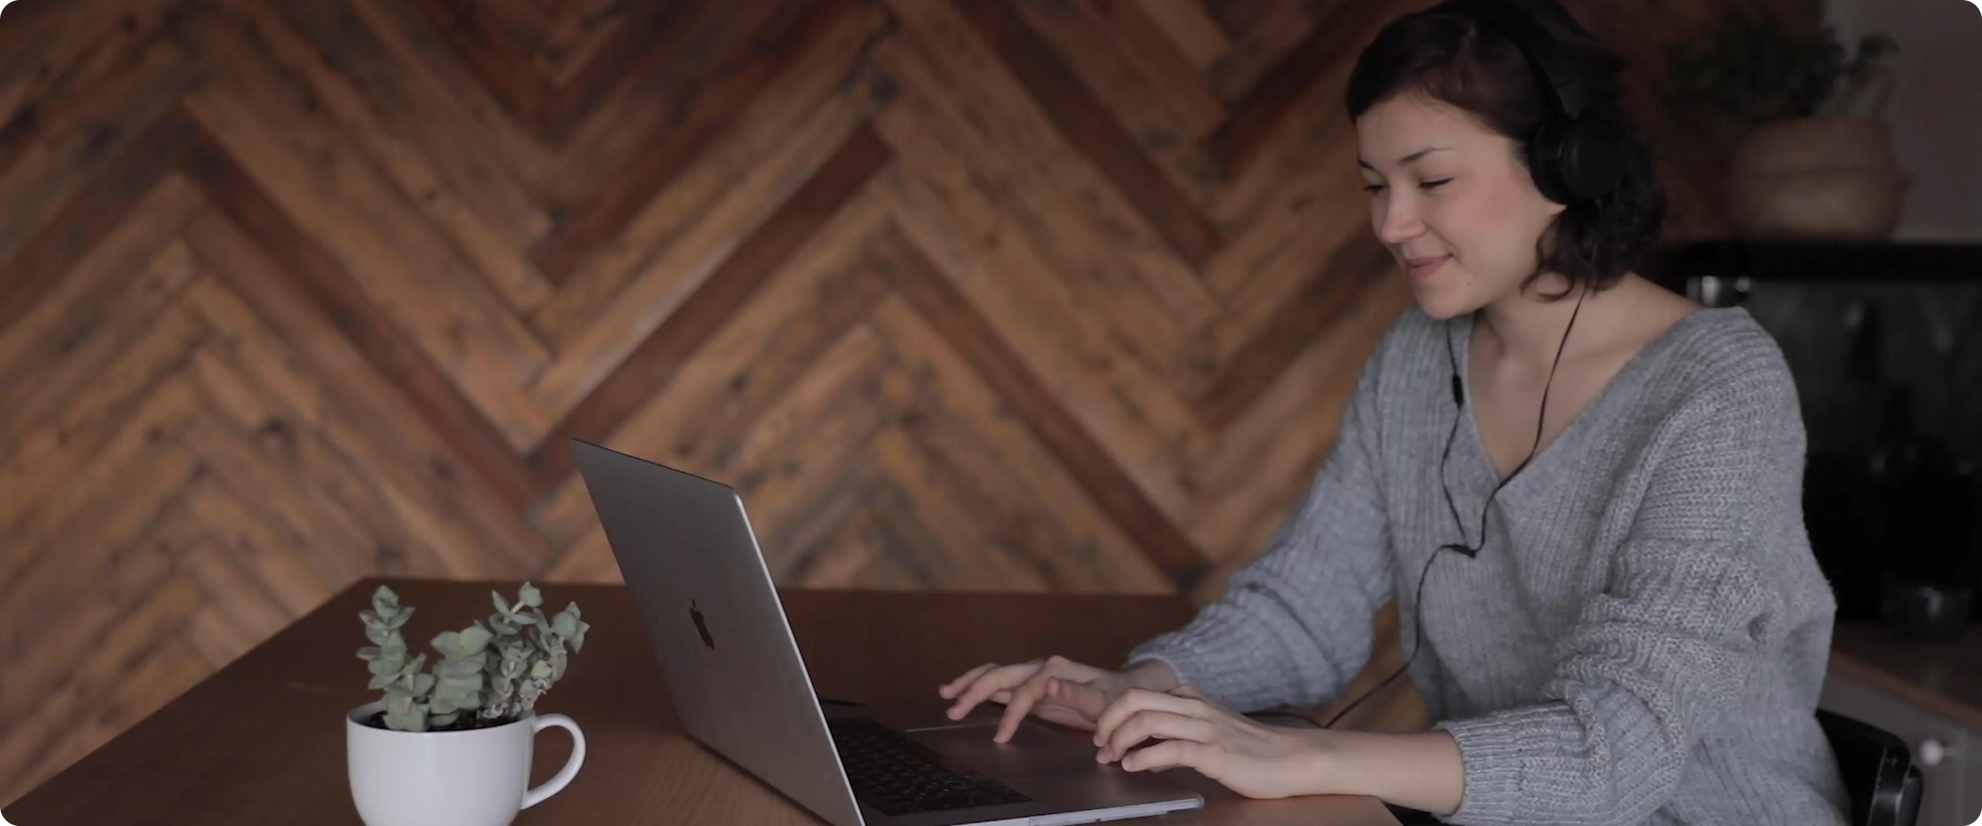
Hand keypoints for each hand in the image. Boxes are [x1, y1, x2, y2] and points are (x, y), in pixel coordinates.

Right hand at [937, 656, 1172, 743]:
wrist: (1123, 689)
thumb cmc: (1115, 697)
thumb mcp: (1104, 699)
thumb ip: (1077, 694)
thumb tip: (1050, 685)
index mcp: (1056, 670)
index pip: (1024, 691)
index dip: (1011, 714)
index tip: (1001, 738)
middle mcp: (1041, 667)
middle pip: (1000, 674)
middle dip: (974, 691)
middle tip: (953, 709)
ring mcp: (1033, 674)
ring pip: (995, 674)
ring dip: (970, 683)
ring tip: (946, 693)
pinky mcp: (1030, 684)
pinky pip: (1000, 682)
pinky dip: (980, 685)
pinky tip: (962, 692)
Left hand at [1090, 684, 1332, 799]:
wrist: (1292, 758)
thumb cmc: (1251, 748)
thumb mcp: (1209, 730)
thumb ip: (1177, 733)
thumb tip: (1143, 749)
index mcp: (1190, 698)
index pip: (1138, 694)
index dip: (1111, 714)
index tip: (1101, 736)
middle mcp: (1194, 707)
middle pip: (1135, 700)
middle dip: (1108, 722)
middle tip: (1100, 745)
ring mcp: (1204, 728)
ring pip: (1147, 721)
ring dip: (1120, 740)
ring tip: (1112, 758)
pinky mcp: (1214, 753)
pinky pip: (1170, 749)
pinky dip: (1144, 758)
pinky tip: (1134, 767)